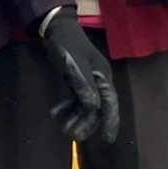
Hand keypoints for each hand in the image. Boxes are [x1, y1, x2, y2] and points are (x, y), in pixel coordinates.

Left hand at [41, 6, 119, 143]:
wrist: (57, 29)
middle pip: (97, 107)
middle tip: (76, 136)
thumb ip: (84, 84)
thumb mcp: (75, 63)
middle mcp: (98, 82)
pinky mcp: (75, 81)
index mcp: (103, 77)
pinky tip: (57, 114)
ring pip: (85, 105)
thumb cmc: (68, 44)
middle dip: (87, 122)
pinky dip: (67, 107)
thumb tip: (93, 107)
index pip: (110, 104)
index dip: (110, 122)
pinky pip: (74, 99)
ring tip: (65, 128)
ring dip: (76, 117)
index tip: (107, 139)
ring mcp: (87, 82)